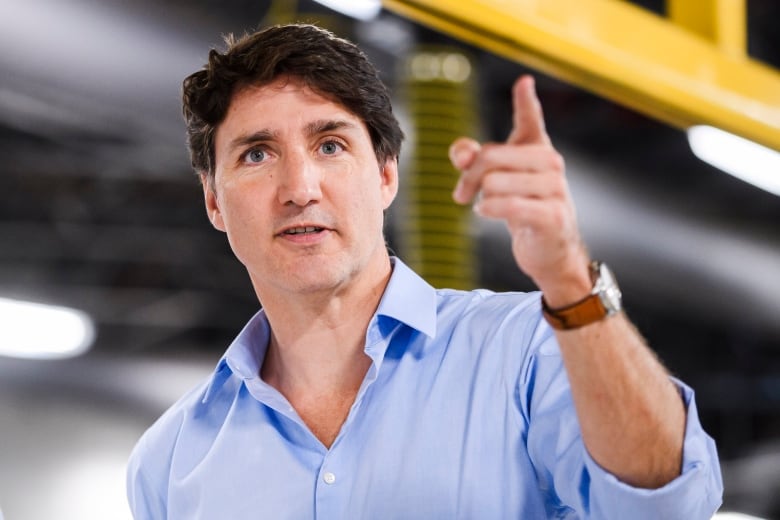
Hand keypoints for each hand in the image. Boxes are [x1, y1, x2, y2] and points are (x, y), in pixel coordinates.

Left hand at [449, 75, 589, 305]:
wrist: (552, 252)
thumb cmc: (524, 211)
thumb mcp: (497, 183)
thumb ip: (474, 161)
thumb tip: (460, 151)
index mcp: (538, 149)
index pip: (532, 118)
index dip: (526, 100)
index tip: (523, 82)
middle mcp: (551, 163)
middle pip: (490, 156)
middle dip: (468, 176)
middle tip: (460, 194)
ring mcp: (555, 188)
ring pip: (495, 181)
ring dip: (480, 197)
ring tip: (483, 205)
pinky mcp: (552, 215)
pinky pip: (509, 205)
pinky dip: (489, 209)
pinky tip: (485, 211)